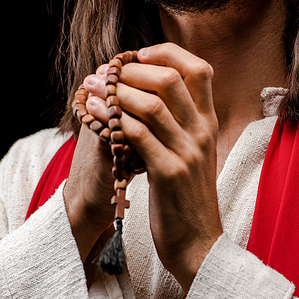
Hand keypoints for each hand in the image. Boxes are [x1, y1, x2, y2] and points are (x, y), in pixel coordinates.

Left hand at [84, 43, 221, 290]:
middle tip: (104, 71)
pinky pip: (138, 134)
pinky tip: (93, 114)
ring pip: (152, 103)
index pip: (199, 69)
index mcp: (208, 123)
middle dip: (132, 69)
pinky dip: (113, 118)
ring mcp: (187, 151)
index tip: (139, 55)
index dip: (168, 54)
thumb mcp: (193, 155)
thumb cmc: (187, 199)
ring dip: (115, 91)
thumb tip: (153, 95)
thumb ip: (181, 125)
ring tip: (90, 88)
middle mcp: (202, 132)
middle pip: (171, 78)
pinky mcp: (169, 172)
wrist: (199, 244)